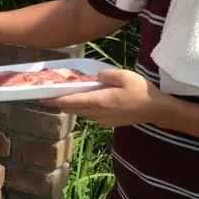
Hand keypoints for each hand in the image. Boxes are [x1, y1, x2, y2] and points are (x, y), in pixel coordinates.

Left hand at [40, 68, 170, 127]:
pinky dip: (85, 108)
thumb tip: (95, 77)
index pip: (71, 102)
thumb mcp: (124, 76)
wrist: (156, 109)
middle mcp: (97, 113)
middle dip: (60, 103)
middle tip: (48, 96)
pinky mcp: (107, 123)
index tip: (42, 97)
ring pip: (81, 112)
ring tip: (66, 96)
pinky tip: (87, 100)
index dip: (55, 100)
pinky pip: (91, 115)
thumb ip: (106, 74)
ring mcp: (102, 120)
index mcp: (100, 101)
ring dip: (73, 105)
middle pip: (73, 109)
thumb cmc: (141, 91)